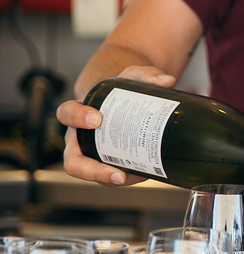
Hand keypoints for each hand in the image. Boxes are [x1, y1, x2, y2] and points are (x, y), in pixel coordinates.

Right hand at [58, 65, 175, 186]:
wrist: (124, 100)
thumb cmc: (119, 91)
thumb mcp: (130, 77)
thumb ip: (146, 74)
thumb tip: (167, 80)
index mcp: (78, 113)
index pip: (67, 114)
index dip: (77, 118)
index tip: (96, 119)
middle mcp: (80, 138)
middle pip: (73, 162)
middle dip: (91, 170)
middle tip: (116, 172)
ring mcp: (92, 153)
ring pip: (93, 174)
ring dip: (112, 179)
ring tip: (136, 176)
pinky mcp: (108, 162)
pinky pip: (112, 175)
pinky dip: (129, 176)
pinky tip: (147, 172)